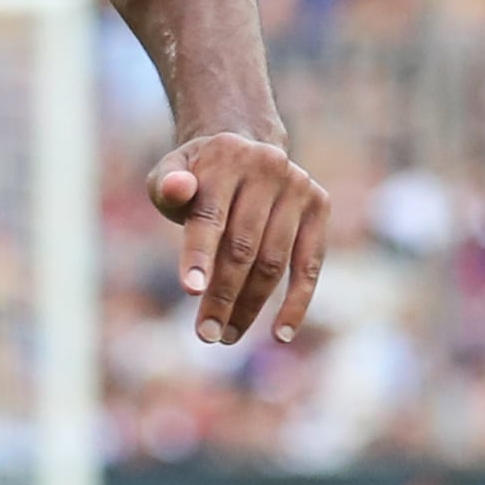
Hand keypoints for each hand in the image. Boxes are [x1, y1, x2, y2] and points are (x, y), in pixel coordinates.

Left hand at [151, 131, 328, 346]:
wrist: (243, 149)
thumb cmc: (197, 177)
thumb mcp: (170, 174)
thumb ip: (166, 186)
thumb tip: (177, 189)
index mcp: (225, 157)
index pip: (210, 216)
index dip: (200, 255)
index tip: (191, 292)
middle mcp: (267, 167)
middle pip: (243, 247)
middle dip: (222, 296)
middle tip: (206, 334)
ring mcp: (298, 186)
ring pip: (273, 261)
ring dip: (250, 306)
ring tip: (227, 336)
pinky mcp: (319, 205)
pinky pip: (310, 264)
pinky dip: (296, 302)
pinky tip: (280, 334)